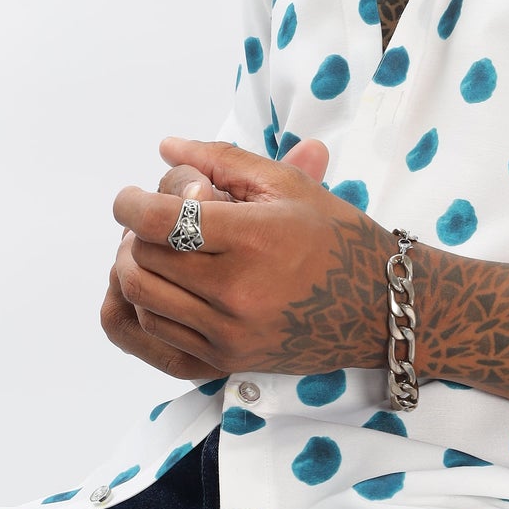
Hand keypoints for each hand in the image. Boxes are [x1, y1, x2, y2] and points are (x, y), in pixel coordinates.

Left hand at [107, 137, 393, 376]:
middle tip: (154, 221)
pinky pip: (153, 338)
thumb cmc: (337, 238)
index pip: (160, 221)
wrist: (378, 309)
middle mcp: (237, 291)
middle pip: (143, 259)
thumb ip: (223, 160)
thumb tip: (166, 147)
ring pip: (140, 300)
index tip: (130, 197)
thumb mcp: (289, 185)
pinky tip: (159, 288)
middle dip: (136, 233)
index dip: (131, 204)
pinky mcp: (224, 362)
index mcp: (255, 238)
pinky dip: (144, 307)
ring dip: (135, 268)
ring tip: (156, 251)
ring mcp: (228, 334)